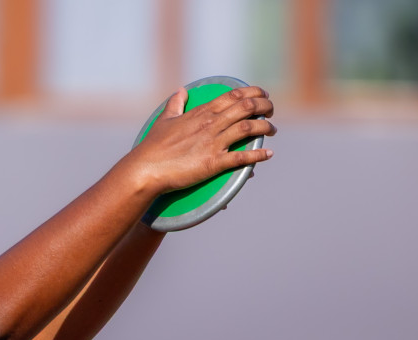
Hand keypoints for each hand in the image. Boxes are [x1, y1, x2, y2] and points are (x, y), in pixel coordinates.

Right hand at [124, 86, 276, 198]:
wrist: (145, 169)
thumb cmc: (152, 146)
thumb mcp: (164, 120)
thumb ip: (175, 105)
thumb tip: (180, 91)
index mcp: (201, 113)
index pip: (234, 96)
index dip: (253, 93)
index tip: (263, 96)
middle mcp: (211, 124)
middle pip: (247, 108)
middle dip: (265, 106)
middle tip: (271, 111)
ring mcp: (213, 143)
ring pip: (249, 128)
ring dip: (266, 127)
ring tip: (272, 130)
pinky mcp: (213, 163)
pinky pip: (241, 157)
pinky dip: (258, 155)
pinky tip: (267, 154)